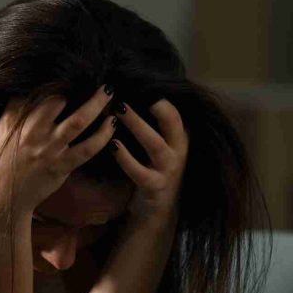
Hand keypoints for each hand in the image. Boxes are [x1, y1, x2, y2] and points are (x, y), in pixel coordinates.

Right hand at [0, 84, 117, 214]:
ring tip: (108, 92)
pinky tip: (112, 124)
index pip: (32, 89)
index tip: (63, 71)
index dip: (49, 78)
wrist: (0, 199)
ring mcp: (49, 148)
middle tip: (90, 78)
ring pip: (79, 120)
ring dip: (97, 103)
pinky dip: (103, 136)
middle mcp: (32, 130)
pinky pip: (88, 148)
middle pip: (58, 98)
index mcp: (12, 119)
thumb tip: (2, 97)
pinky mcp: (62, 165)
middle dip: (75, 85)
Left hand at [111, 98, 187, 223]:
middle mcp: (178, 151)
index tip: (140, 83)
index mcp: (179, 138)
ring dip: (137, 126)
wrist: (157, 210)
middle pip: (172, 122)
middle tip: (131, 91)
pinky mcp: (154, 186)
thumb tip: (128, 95)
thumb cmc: (153, 170)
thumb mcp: (159, 145)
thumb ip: (152, 125)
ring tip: (118, 112)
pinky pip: (139, 171)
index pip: (175, 111)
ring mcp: (168, 170)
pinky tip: (113, 146)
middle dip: (154, 105)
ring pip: (155, 144)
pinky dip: (126, 158)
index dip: (160, 97)